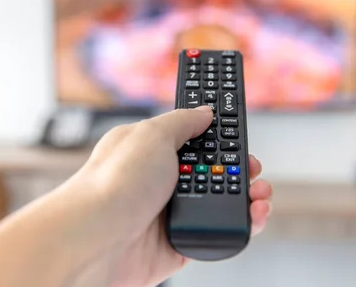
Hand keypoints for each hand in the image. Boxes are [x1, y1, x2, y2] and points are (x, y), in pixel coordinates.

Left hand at [69, 106, 272, 286]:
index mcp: (152, 150)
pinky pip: (220, 230)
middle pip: (212, 169)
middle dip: (238, 165)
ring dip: (247, 194)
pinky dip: (242, 223)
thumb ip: (183, 121)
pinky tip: (252, 214)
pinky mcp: (181, 241)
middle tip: (251, 165)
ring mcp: (172, 211)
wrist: (96, 240)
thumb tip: (204, 113)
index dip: (216, 132)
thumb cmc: (113, 184)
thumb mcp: (153, 134)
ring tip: (259, 191)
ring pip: (221, 200)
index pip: (193, 136)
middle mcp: (162, 180)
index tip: (237, 129)